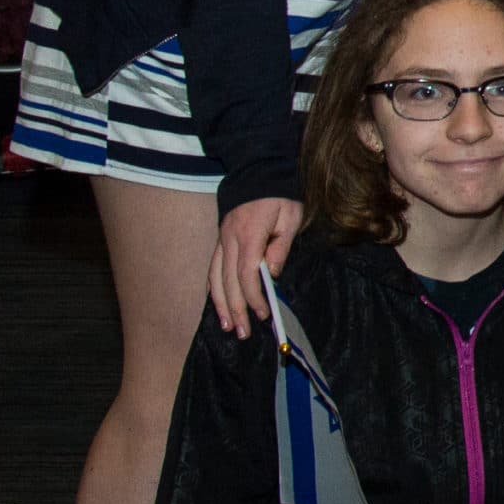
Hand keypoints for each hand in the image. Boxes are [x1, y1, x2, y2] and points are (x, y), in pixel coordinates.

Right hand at [209, 195, 302, 337]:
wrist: (257, 171)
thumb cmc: (279, 196)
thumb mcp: (290, 216)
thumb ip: (281, 245)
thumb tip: (271, 274)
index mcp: (249, 233)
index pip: (247, 273)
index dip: (253, 297)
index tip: (263, 313)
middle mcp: (229, 239)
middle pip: (228, 281)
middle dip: (236, 309)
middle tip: (242, 332)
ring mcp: (221, 240)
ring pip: (215, 278)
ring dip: (221, 304)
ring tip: (227, 326)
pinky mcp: (219, 241)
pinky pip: (212, 269)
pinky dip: (214, 290)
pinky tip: (218, 305)